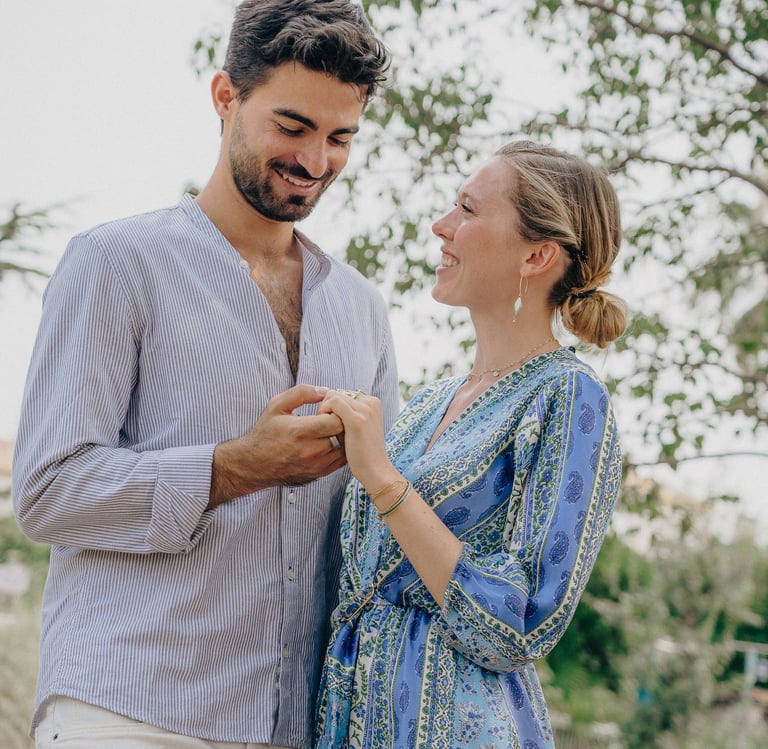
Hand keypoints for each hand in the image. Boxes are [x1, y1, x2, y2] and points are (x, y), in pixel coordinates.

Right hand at [209, 384, 345, 505]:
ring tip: (331, 430)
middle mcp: (311, 451)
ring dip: (342, 437)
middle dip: (342, 423)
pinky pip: (341, 461)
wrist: (254, 464)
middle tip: (332, 418)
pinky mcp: (319, 474)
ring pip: (345, 448)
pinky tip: (330, 442)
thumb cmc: (265, 433)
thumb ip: (301, 393)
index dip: (336, 411)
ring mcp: (316, 465)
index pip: (336, 420)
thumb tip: (325, 391)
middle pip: (343, 434)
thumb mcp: (277, 405)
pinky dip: (340, 450)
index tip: (328, 410)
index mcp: (300, 431)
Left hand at [318, 389, 397, 490]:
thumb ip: (352, 413)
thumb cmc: (364, 452)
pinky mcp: (356, 420)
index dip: (333, 406)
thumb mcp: (362, 427)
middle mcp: (370, 402)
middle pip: (337, 393)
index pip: (343, 393)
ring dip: (324, 410)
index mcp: (373, 402)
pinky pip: (333, 403)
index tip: (333, 423)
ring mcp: (365, 410)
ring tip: (327, 428)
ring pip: (333, 396)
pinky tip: (326, 428)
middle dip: (327, 407)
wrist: (376, 470)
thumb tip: (333, 403)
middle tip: (328, 426)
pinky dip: (324, 412)